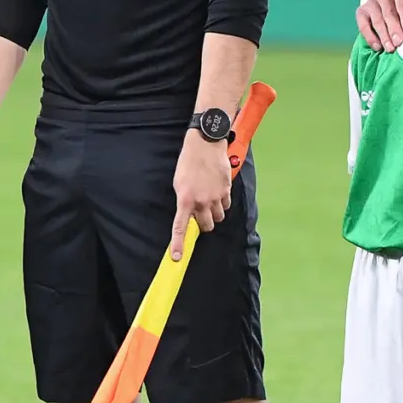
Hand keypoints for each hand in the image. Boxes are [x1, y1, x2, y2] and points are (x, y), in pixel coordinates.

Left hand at [169, 127, 232, 258]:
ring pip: (218, 217)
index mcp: (185, 199)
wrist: (205, 145)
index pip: (180, 227)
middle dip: (204, 223)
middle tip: (200, 213)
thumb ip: (184, 201)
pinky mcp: (226, 191)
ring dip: (214, 213)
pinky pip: (226, 205)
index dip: (178, 244)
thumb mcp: (179, 182)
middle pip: (206, 226)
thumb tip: (189, 215)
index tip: (176, 257)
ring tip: (209, 198)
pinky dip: (222, 202)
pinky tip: (217, 191)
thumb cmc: (188, 162)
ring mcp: (215, 197)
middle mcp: (201, 201)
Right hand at [356, 0, 402, 50]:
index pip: (401, 3)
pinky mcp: (361, 11)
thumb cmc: (400, 1)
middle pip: (389, 14)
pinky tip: (377, 47)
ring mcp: (370, 2)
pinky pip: (364, 26)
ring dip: (384, 36)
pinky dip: (370, 37)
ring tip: (390, 48)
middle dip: (394, 29)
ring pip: (377, 21)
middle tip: (399, 43)